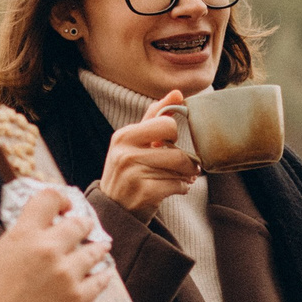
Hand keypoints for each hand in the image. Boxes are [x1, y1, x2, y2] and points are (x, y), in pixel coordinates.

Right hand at [0, 187, 109, 301]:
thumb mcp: (0, 254)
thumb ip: (24, 237)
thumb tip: (43, 227)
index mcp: (24, 234)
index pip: (50, 198)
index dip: (60, 198)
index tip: (64, 205)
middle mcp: (48, 249)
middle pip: (79, 223)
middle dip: (83, 224)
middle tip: (85, 226)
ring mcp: (66, 274)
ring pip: (95, 250)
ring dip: (98, 247)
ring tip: (101, 246)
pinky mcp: (77, 298)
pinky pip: (100, 280)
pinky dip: (102, 275)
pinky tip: (103, 273)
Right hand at [95, 89, 199, 214]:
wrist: (114, 209)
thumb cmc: (128, 170)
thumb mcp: (133, 142)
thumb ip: (154, 117)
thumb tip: (177, 93)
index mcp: (124, 136)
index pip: (166, 123)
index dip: (174, 134)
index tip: (171, 142)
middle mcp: (126, 153)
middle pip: (176, 151)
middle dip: (187, 160)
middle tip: (187, 164)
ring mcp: (134, 174)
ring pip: (179, 169)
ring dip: (186, 175)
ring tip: (182, 177)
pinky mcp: (144, 192)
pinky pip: (177, 186)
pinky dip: (182, 188)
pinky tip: (175, 189)